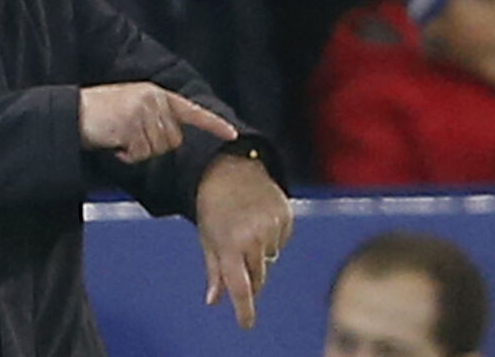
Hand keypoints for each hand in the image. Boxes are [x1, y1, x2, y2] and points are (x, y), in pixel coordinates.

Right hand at [78, 82, 236, 161]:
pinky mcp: (130, 126)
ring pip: (157, 150)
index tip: (232, 134)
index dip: (213, 124)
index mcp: (155, 93)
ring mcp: (142, 112)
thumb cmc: (98, 113)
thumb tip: (172, 138)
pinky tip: (113, 143)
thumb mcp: (131, 105)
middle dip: (153, 146)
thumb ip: (154, 116)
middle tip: (129, 137)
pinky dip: (126, 156)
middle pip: (173, 140)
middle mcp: (152, 100)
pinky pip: (139, 155)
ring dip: (137, 151)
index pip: (191, 110)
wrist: (72, 112)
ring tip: (118, 137)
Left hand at [195, 154, 291, 328]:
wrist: (229, 170)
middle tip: (238, 256)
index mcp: (229, 245)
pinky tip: (259, 218)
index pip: (240, 286)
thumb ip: (214, 272)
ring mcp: (271, 227)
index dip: (244, 309)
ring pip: (270, 258)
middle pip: (258, 277)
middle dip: (249, 276)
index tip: (246, 324)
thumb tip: (214, 301)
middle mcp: (252, 237)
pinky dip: (272, 237)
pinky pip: (282, 241)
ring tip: (245, 227)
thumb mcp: (208, 238)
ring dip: (260, 253)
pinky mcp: (286, 217)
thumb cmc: (212, 209)